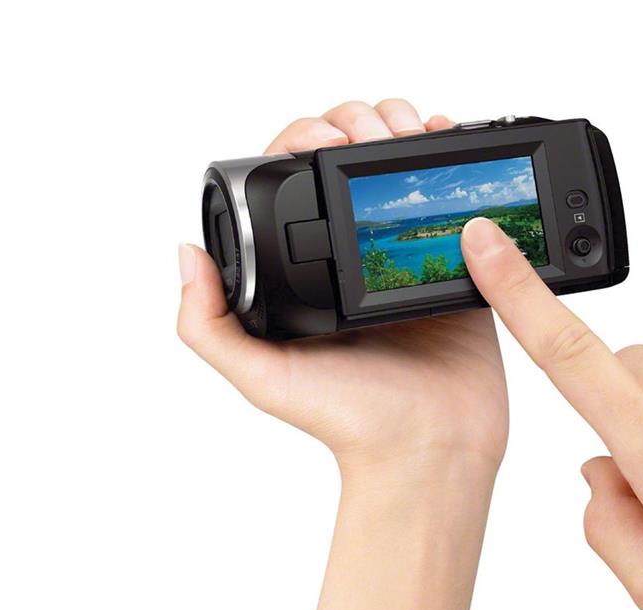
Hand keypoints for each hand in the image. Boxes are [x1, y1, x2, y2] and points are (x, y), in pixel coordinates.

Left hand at [180, 102, 505, 609]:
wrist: (431, 451)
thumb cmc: (351, 423)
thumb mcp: (262, 377)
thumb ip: (209, 325)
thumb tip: (184, 255)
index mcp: (309, 279)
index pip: (295, 187)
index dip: (306, 143)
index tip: (326, 139)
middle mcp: (355, 265)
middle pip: (351, 169)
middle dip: (360, 126)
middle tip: (375, 130)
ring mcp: (407, 264)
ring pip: (401, 177)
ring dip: (404, 135)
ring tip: (410, 129)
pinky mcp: (458, 273)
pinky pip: (455, 207)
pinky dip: (451, 168)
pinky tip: (447, 145)